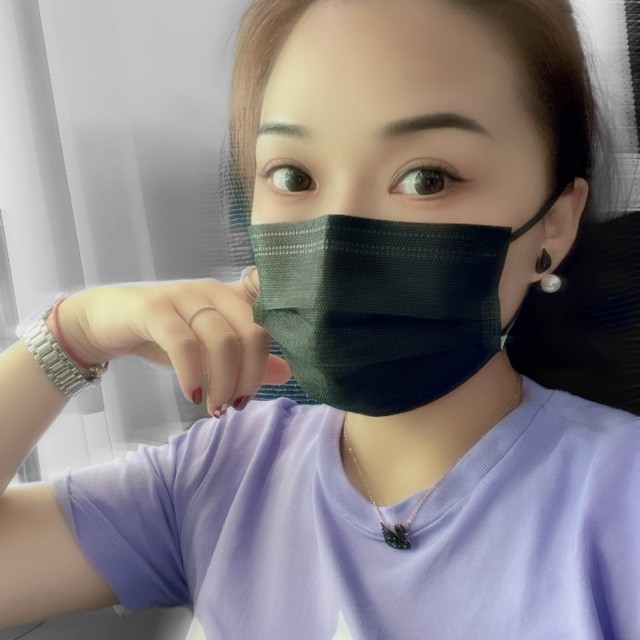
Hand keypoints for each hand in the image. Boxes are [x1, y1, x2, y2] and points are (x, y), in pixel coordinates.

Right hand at [55, 276, 291, 413]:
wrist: (108, 322)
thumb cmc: (168, 336)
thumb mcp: (211, 351)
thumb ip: (249, 359)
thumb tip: (288, 372)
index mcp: (234, 297)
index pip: (272, 308)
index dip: (288, 330)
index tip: (288, 369)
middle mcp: (215, 291)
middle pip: (254, 332)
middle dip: (252, 377)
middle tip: (238, 405)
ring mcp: (184, 296)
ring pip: (223, 341)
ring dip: (224, 383)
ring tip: (216, 409)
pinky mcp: (154, 309)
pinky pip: (183, 344)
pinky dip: (192, 374)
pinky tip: (192, 394)